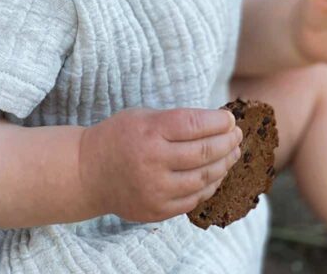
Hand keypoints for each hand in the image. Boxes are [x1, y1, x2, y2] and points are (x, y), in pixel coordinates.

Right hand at [78, 106, 242, 222]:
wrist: (88, 172)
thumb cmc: (119, 136)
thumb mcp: (143, 116)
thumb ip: (176, 120)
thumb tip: (217, 122)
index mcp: (149, 132)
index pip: (194, 124)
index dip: (218, 121)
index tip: (230, 118)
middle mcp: (153, 162)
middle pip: (203, 153)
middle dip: (227, 142)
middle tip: (237, 134)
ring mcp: (155, 190)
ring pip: (203, 178)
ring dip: (224, 164)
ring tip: (233, 153)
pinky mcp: (157, 210)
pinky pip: (193, 199)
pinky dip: (210, 185)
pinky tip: (217, 173)